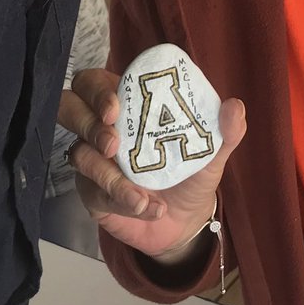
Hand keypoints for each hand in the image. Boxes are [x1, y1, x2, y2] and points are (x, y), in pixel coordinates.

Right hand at [60, 68, 246, 259]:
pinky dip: (122, 201)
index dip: (97, 91)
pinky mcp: (92, 193)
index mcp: (129, 105)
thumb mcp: (212, 151)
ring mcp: (93, 160)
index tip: (115, 108)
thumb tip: (234, 106)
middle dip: (87, 122)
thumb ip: (225, 129)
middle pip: (69, 108)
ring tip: (142, 196)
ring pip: (79, 156)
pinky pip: (94, 193)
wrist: (187, 222)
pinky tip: (149, 208)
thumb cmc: (192, 172)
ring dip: (109, 176)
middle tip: (112, 143)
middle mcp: (104, 127)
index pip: (94, 82)